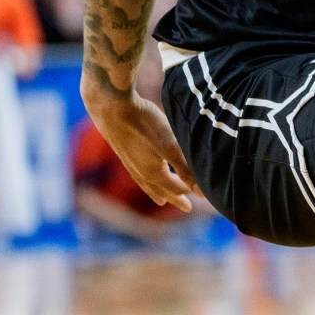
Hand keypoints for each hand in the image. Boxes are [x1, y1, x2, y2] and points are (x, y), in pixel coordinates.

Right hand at [81, 86, 200, 211]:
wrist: (110, 107)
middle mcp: (139, 171)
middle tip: (186, 208)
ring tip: (161, 200)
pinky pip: (136, 173)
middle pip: (160, 189)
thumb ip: (185, 169)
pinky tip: (143, 174)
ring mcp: (129, 161)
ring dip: (157, 191)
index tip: (205, 197)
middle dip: (174, 197)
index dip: (190, 191)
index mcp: (152, 172)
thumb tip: (200, 192)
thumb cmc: (143, 124)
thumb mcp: (170, 146)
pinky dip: (144, 180)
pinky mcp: (123, 150)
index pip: (176, 187)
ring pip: (146, 182)